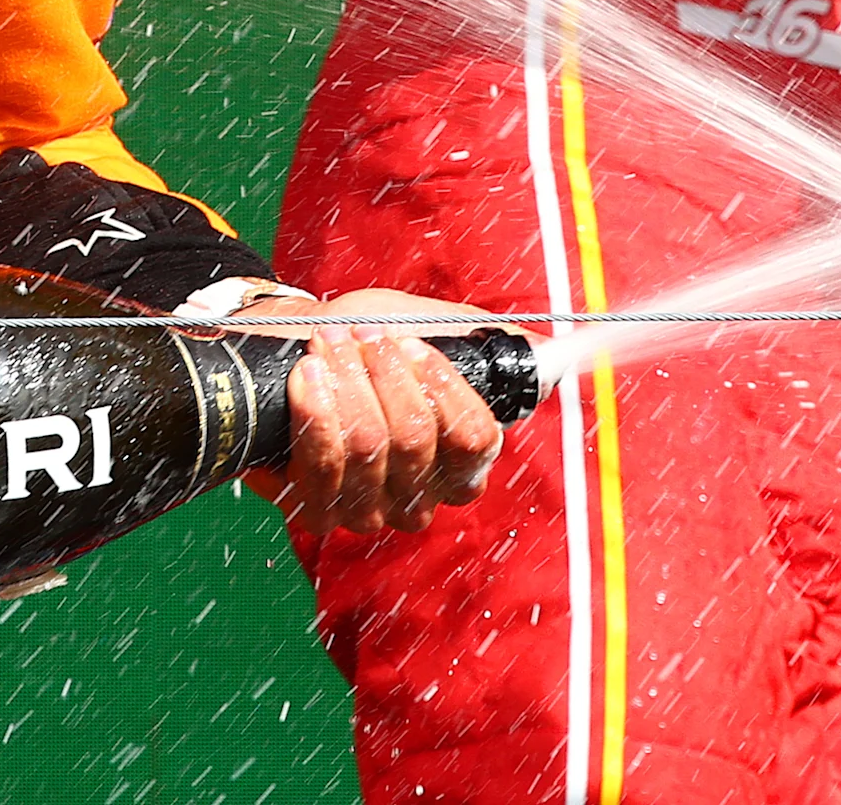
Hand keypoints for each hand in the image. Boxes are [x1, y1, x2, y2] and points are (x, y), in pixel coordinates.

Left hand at [224, 289, 507, 535]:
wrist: (296, 352)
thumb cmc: (363, 346)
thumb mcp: (424, 330)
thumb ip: (478, 340)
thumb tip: (543, 347)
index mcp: (459, 465)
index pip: (475, 440)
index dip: (444, 388)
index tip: (412, 345)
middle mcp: (420, 499)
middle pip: (415, 439)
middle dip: (384, 375)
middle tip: (362, 335)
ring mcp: (369, 511)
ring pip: (368, 446)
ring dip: (345, 382)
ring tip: (329, 344)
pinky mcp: (319, 511)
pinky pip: (323, 462)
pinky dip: (314, 408)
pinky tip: (309, 375)